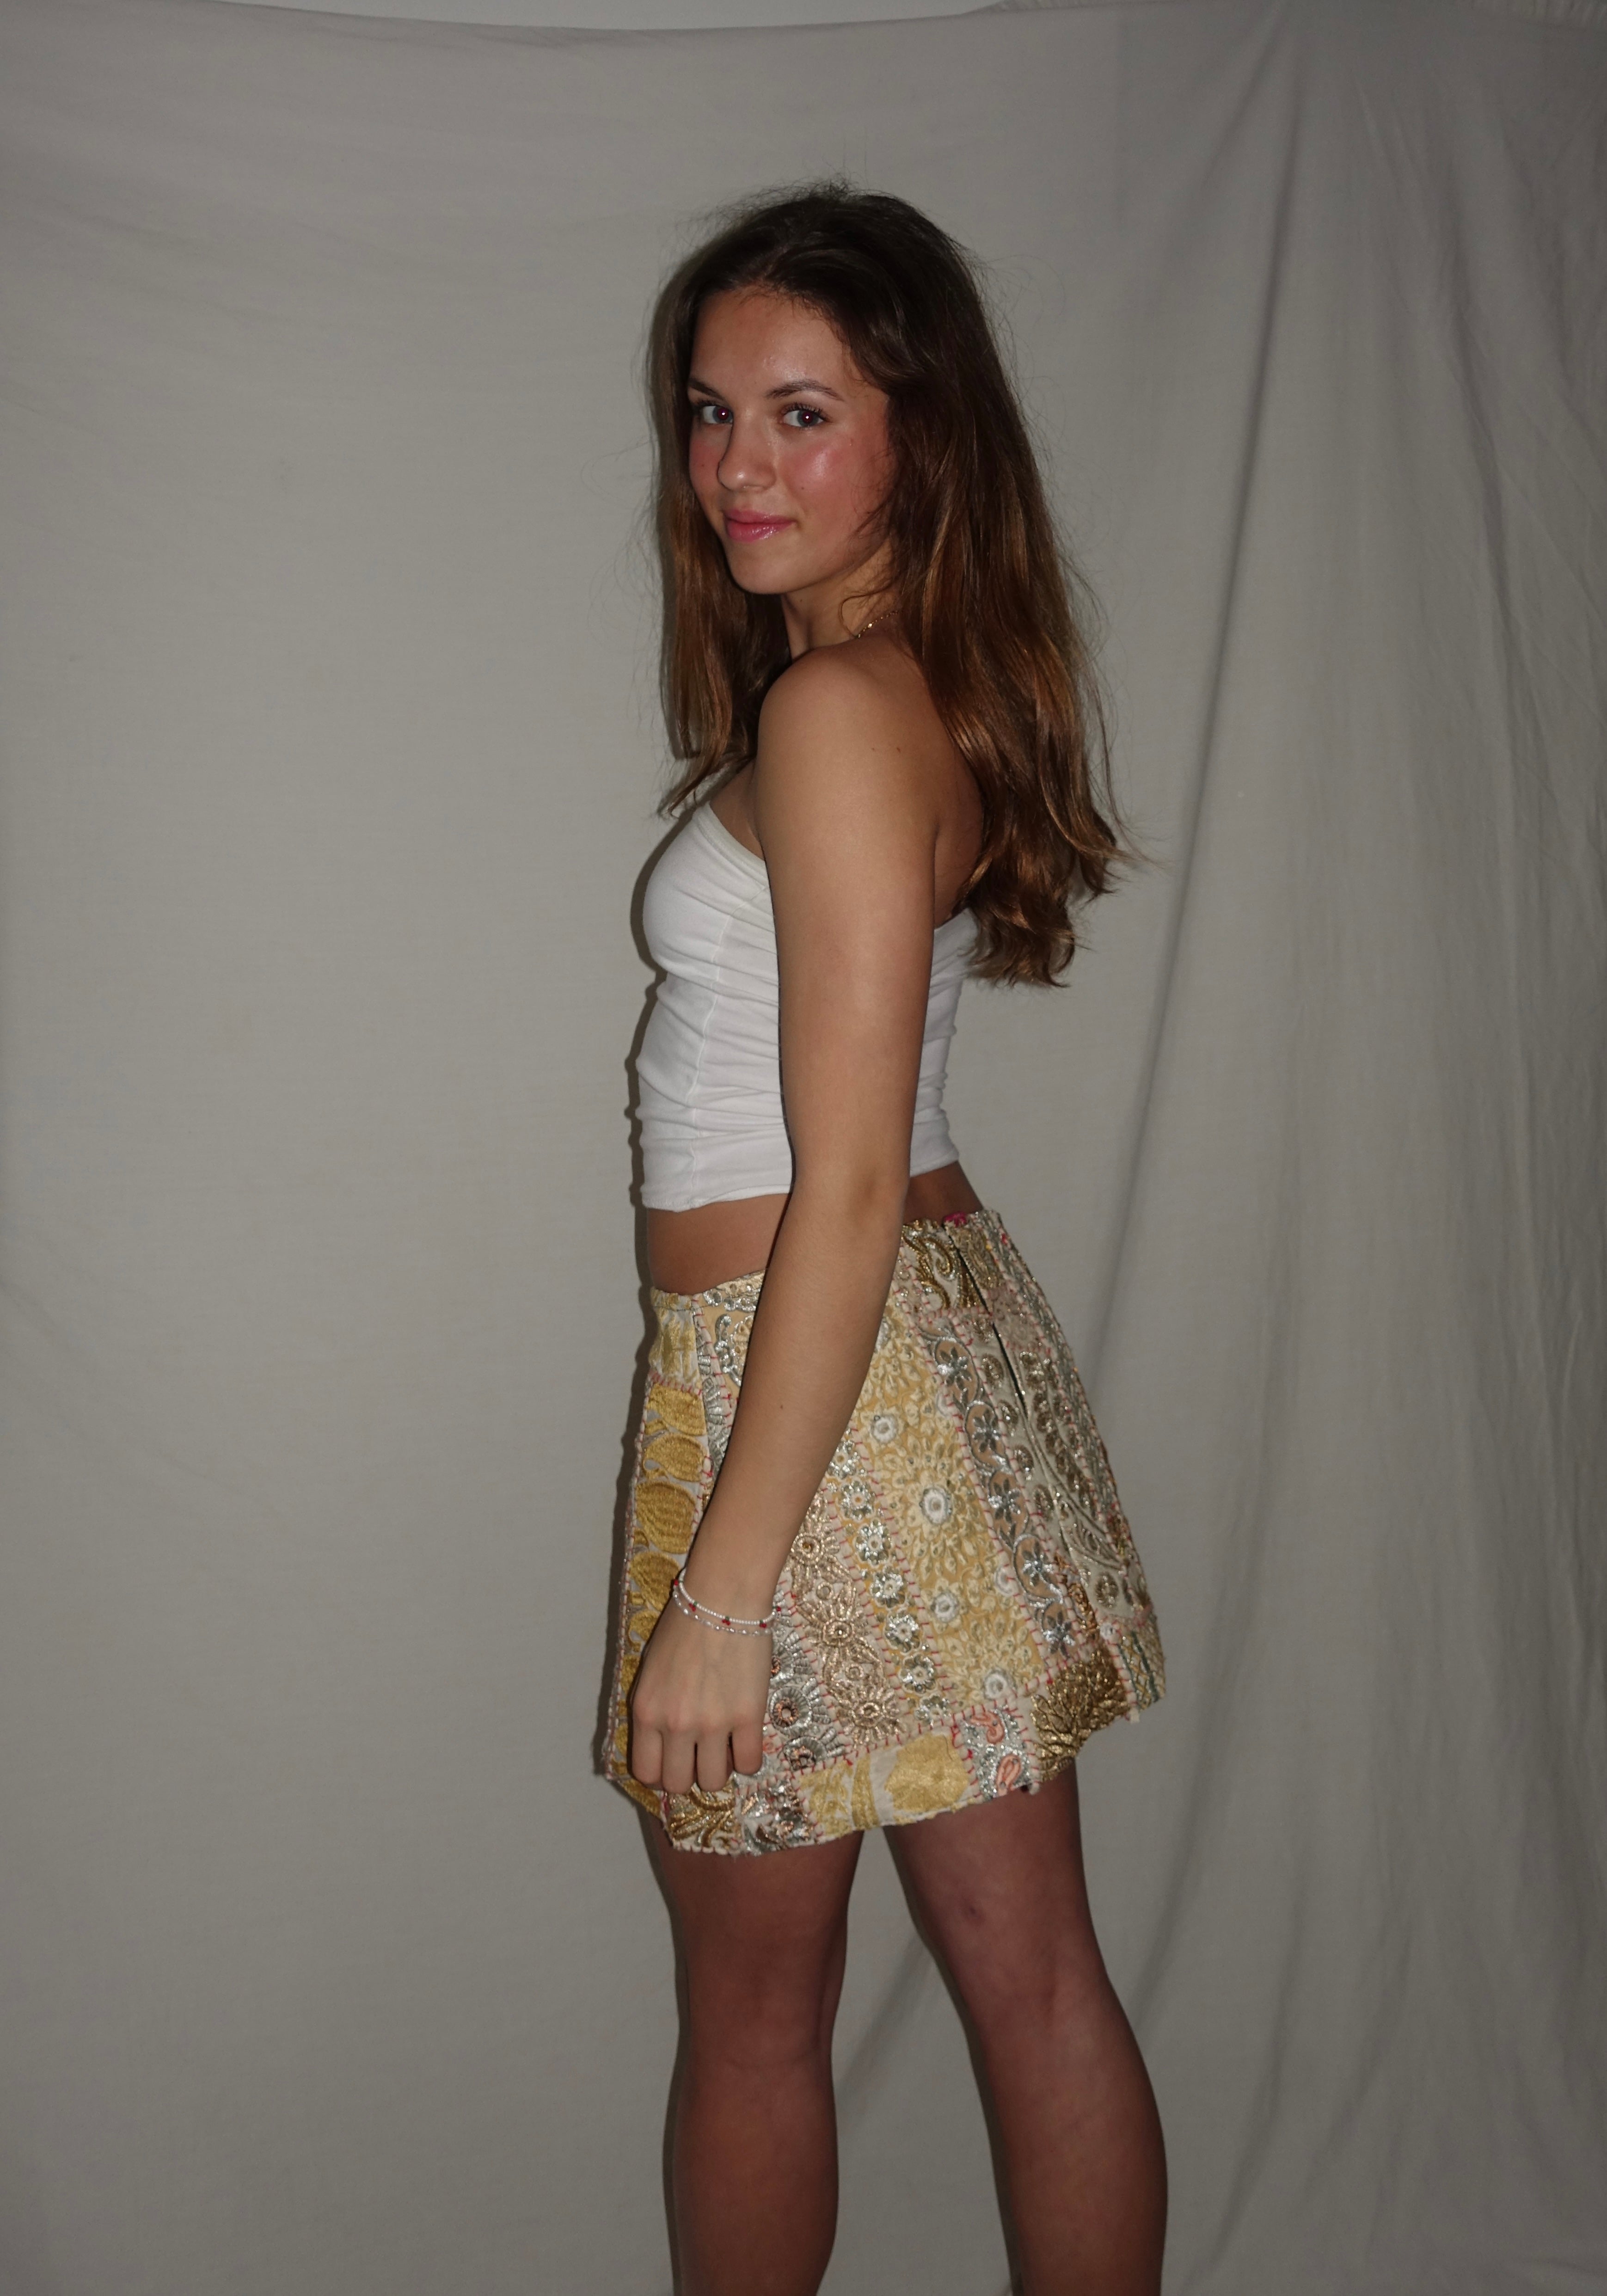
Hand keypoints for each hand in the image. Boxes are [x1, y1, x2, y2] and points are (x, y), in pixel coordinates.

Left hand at [629, 1595, 772, 1796]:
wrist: (723, 1597)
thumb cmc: (684, 1625)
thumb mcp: (652, 1670)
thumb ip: (655, 1708)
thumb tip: (665, 1742)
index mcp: (646, 1711)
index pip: (646, 1772)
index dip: (660, 1774)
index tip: (673, 1763)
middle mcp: (674, 1724)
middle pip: (678, 1783)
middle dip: (689, 1774)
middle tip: (701, 1755)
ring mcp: (712, 1724)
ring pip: (713, 1781)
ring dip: (719, 1769)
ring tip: (725, 1747)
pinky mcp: (747, 1717)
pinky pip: (749, 1764)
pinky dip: (748, 1759)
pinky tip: (747, 1740)